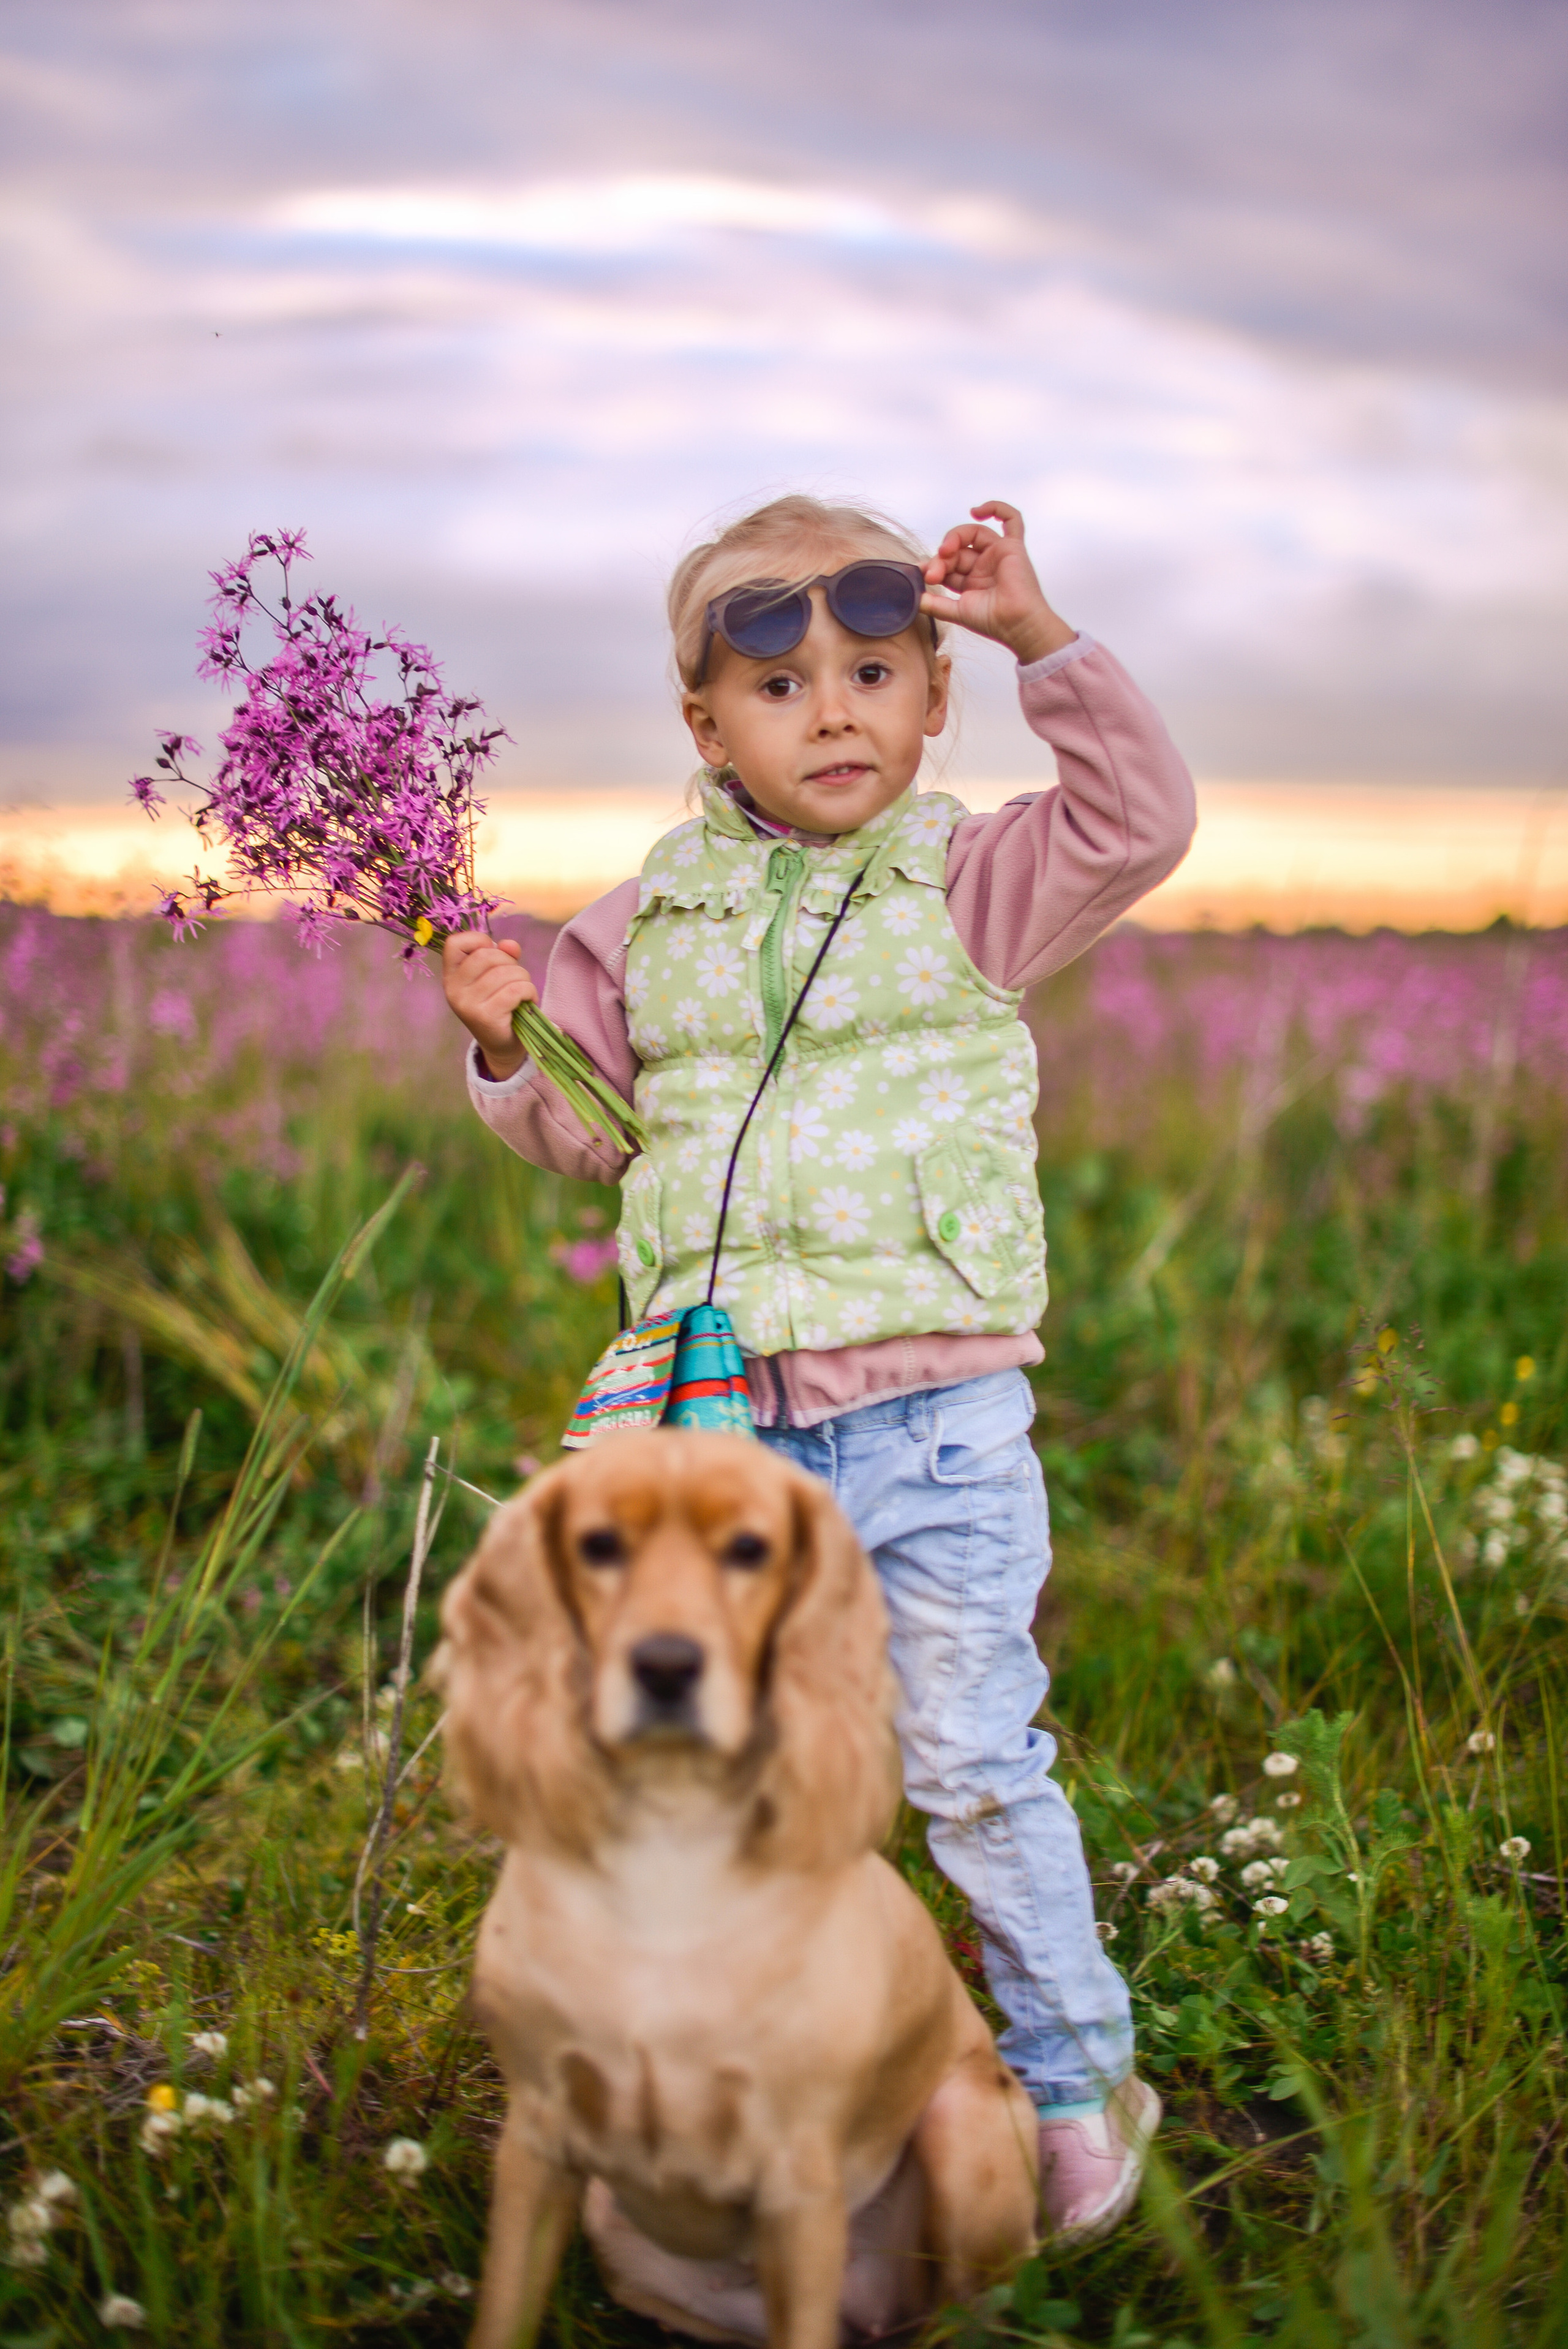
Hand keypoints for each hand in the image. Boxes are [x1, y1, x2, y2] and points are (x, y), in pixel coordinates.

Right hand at [442, 930, 537, 1080]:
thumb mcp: (497, 976)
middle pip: (486, 955)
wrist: (502, 1046)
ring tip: (522, 993)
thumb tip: (510, 945)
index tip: (493, 954)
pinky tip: (527, 1001)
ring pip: (505, 972)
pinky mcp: (485, 1017)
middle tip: (515, 978)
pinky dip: (529, 991)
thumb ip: (503, 955)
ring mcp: (468, 1004)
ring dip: (523, 979)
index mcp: (451, 977)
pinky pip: (515, 990)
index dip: (478, 940)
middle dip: (510, 962)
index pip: (454, 943)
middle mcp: (453, 990)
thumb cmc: (499, 1005)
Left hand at [922, 502, 1075, 665]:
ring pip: (973, 534)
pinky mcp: (1013, 547)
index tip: (922, 574)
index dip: (934, 566)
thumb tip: (914, 599)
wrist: (1017, 624)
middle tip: (933, 572)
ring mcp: (998, 554)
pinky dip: (996, 509)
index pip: (948, 565)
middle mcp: (985, 566)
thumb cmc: (993, 622)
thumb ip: (935, 604)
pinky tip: (976, 511)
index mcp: (972, 581)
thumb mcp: (956, 612)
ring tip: (946, 550)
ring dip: (955, 537)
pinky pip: (1011, 519)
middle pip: (958, 550)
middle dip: (941, 558)